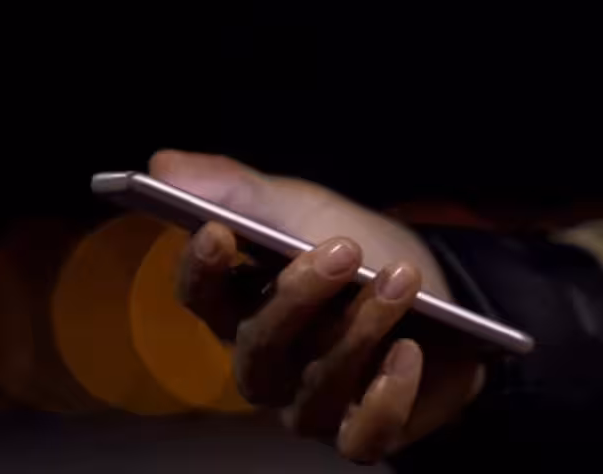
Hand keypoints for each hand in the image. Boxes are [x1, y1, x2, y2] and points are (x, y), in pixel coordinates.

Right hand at [150, 150, 483, 462]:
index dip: (202, 270)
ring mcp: (310, 406)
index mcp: (241, 308)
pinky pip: (362, 438)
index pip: (201, 298)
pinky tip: (410, 351)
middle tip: (343, 248)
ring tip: (401, 280)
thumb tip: (163, 165)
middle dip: (299, 295)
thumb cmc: (356, 248)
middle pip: (259, 344)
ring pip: (317, 385)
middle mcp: (266, 366)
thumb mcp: (302, 207)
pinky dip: (387, 398)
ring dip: (361, 329)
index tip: (218, 232)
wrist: (439, 291)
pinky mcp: (361, 432)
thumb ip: (238, 190)